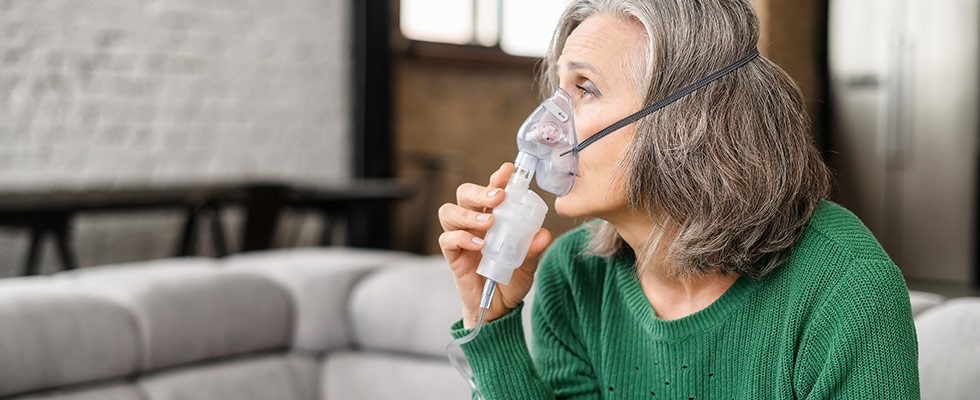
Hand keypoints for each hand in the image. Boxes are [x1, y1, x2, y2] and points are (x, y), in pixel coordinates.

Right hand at [438, 163, 552, 328]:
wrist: (499, 308)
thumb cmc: (511, 279)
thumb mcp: (529, 263)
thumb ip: (534, 248)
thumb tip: (544, 233)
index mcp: (493, 217)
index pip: (490, 190)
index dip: (496, 178)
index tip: (508, 171)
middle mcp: (474, 223)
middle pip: (464, 194)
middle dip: (479, 191)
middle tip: (498, 197)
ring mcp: (461, 238)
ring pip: (449, 212)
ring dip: (468, 213)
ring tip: (488, 222)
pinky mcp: (453, 256)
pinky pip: (448, 240)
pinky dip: (462, 238)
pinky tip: (479, 244)